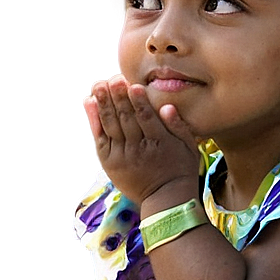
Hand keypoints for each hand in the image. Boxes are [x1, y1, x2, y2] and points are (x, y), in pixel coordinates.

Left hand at [83, 76, 199, 205]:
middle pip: (126, 118)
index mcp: (159, 144)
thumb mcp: (190, 148)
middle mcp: (139, 149)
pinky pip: (100, 137)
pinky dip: (94, 119)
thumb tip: (167, 107)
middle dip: (119, 97)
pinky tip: (90, 103)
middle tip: (114, 79)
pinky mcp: (110, 162)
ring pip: (111, 125)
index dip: (139, 101)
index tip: (133, 85)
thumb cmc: (180, 170)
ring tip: (98, 85)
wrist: (165, 200)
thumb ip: (179, 126)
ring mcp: (122, 156)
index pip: (147, 118)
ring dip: (103, 103)